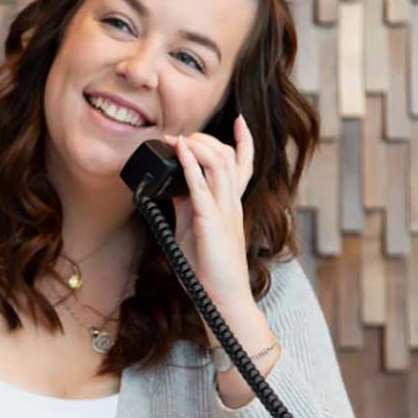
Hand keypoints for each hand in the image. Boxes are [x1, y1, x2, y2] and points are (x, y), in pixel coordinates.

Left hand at [162, 114, 255, 312]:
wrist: (220, 298)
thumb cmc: (208, 267)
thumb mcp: (193, 227)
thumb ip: (187, 204)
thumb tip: (173, 184)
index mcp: (231, 204)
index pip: (244, 165)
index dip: (244, 140)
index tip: (239, 120)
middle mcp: (231, 203)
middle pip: (228, 156)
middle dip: (206, 138)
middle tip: (183, 135)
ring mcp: (224, 211)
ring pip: (219, 163)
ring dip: (196, 145)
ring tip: (178, 139)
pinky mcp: (210, 221)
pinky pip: (200, 186)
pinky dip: (188, 164)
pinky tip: (178, 150)